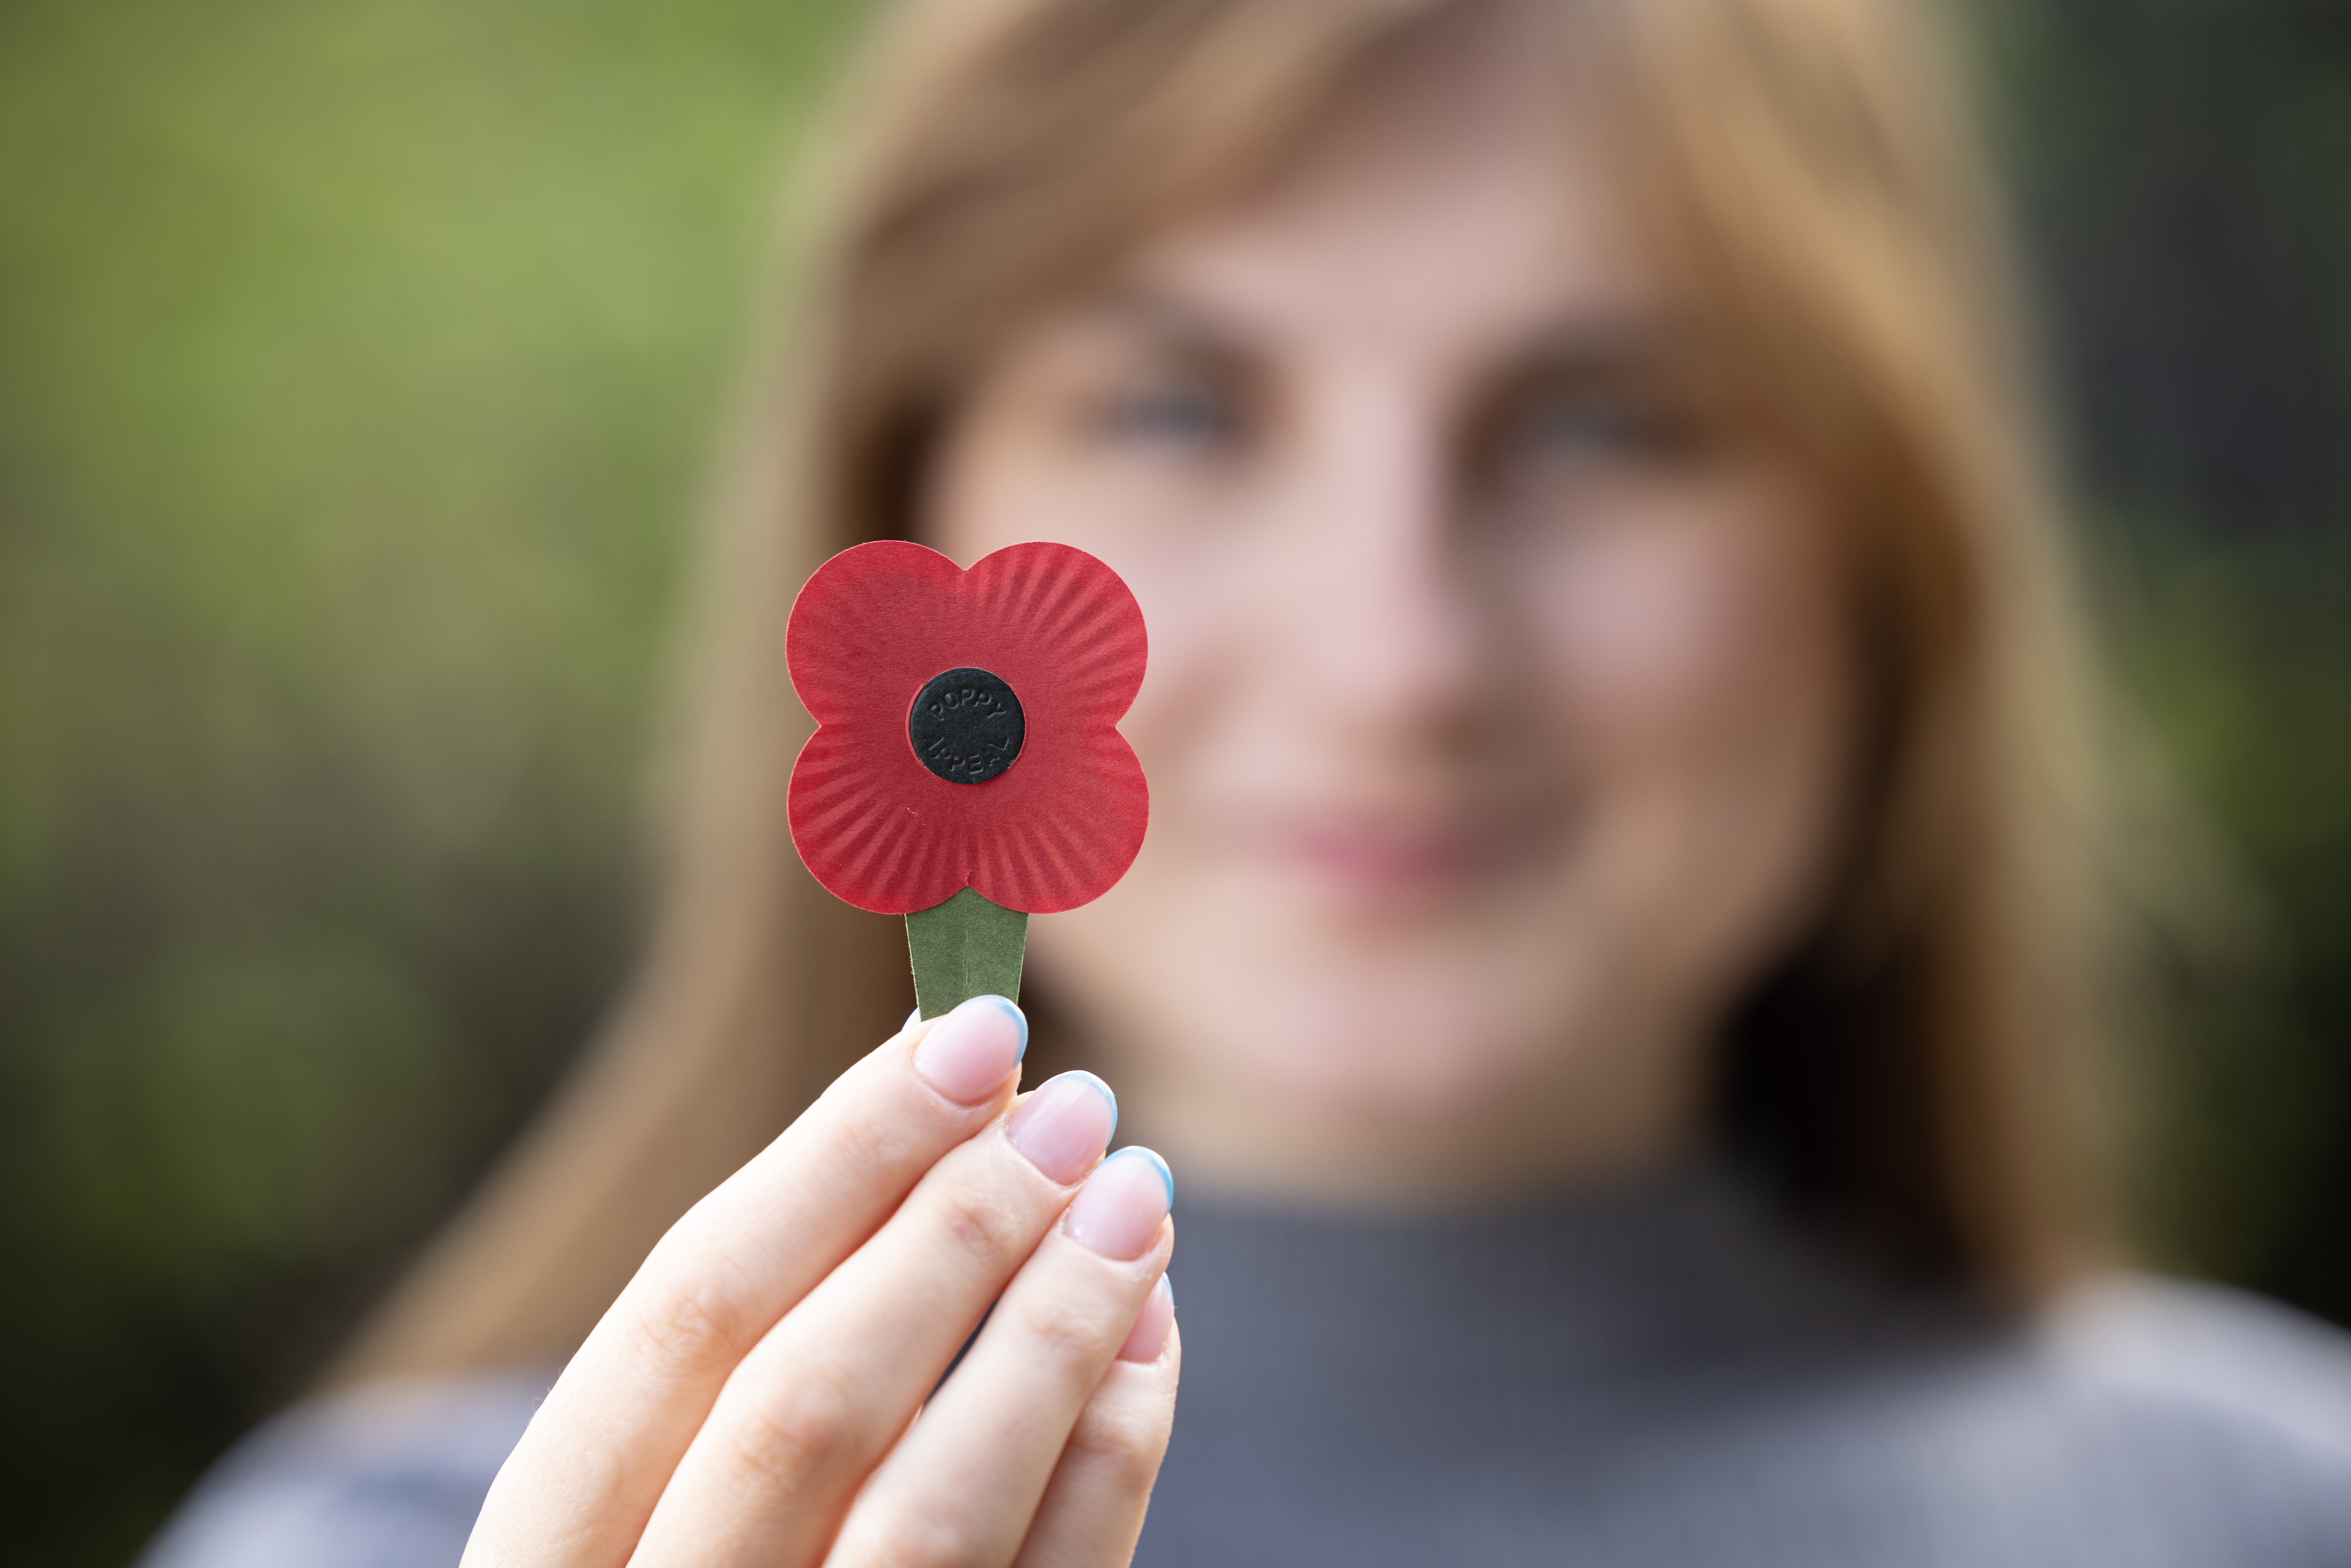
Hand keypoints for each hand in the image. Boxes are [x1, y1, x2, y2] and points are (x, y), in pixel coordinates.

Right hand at [463, 995, 1178, 1567]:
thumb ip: (763, 1348)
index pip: (689, 1312)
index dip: (835, 1152)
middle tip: (1074, 1098)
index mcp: (550, 1554)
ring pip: (936, 1508)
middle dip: (954, 1227)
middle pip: (809, 1400)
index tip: (965, 1029)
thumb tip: (946, 1122)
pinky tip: (1152, 1331)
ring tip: (1137, 1186)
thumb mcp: (668, 1486)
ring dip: (1053, 1323)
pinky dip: (1113, 1452)